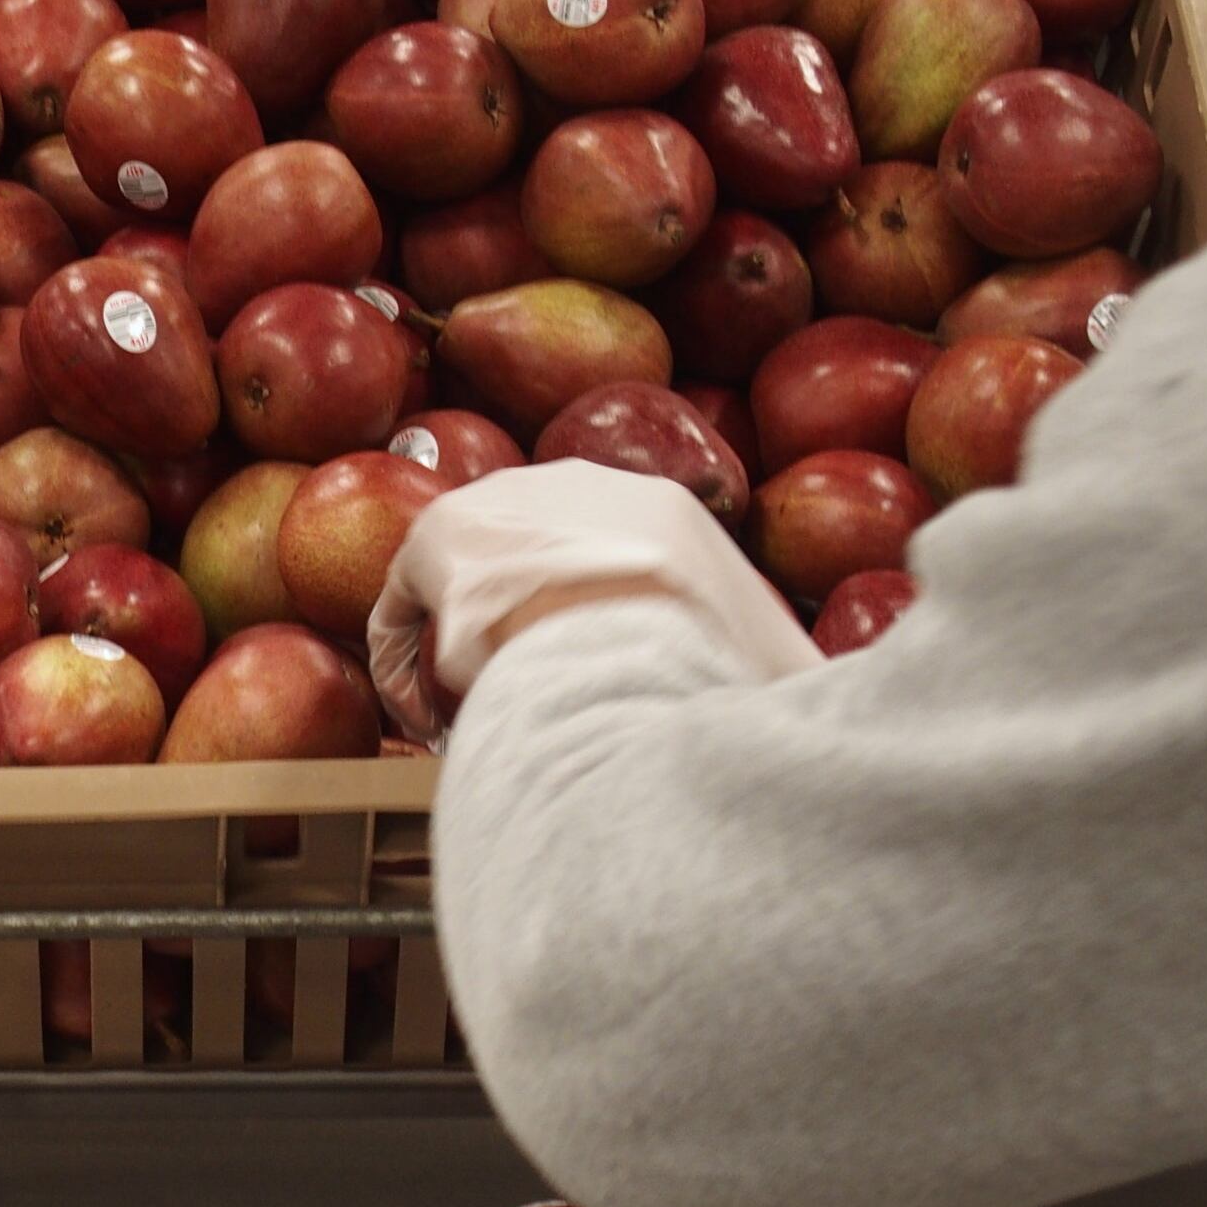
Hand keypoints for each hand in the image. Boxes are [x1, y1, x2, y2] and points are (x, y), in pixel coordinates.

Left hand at [368, 460, 823, 739]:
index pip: (596, 548)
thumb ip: (769, 673)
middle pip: (518, 555)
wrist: (653, 653)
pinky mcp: (445, 546)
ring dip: (452, 654)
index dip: (576, 616)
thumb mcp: (766, 660)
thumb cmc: (715, 672)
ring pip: (455, 582)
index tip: (574, 673)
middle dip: (510, 626)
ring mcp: (505, 507)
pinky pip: (401, 609)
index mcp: (655, 506)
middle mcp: (575, 486)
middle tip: (513, 696)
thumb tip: (804, 710)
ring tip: (463, 721)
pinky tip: (429, 721)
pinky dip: (404, 666)